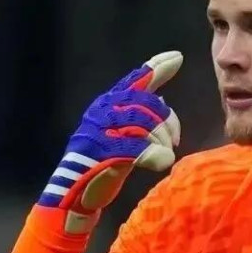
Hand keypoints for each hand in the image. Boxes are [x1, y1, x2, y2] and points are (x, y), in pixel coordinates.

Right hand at [38, 51, 182, 233]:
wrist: (74, 195)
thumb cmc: (103, 166)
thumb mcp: (124, 136)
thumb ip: (139, 118)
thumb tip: (162, 99)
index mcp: (107, 104)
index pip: (135, 80)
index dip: (156, 66)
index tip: (177, 57)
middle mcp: (102, 111)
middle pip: (146, 104)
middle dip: (167, 123)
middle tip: (174, 141)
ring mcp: (99, 131)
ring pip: (142, 124)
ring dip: (161, 141)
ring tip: (167, 155)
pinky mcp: (100, 153)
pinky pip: (136, 147)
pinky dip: (154, 155)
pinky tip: (163, 162)